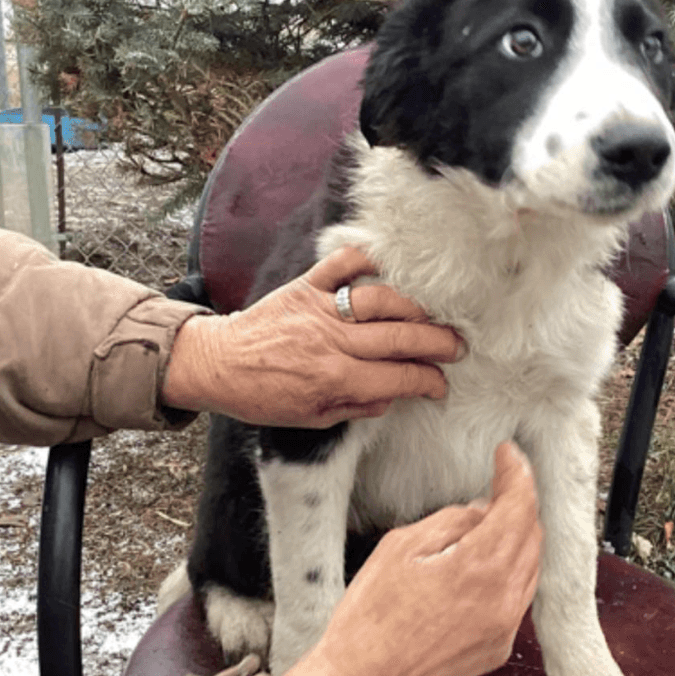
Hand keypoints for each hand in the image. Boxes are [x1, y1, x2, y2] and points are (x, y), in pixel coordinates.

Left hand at [161, 244, 466, 428]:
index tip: (441, 383)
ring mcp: (320, 309)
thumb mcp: (311, 418)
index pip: (399, 377)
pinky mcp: (305, 286)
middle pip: (401, 337)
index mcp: (334, 379)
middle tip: (457, 346)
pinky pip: (342, 264)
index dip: (429, 381)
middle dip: (438, 343)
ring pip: (381, 300)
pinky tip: (387, 265)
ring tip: (431, 316)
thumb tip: (393, 395)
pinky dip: (367, 258)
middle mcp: (332, 341)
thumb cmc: (261, 396)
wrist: (216, 365)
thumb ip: (356, 407)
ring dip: (414, 307)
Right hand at [277, 442, 542, 675]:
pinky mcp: (498, 650)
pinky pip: (517, 599)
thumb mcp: (400, 548)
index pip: (518, 506)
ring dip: (517, 540)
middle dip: (518, 504)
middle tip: (497, 484)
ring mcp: (504, 629)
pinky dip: (508, 574)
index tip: (508, 455)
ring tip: (488, 524)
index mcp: (479, 568)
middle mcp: (503, 600)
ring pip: (530, 568)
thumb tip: (481, 511)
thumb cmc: (368, 617)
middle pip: (532, 535)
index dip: (516, 474)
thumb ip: (450, 521)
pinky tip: (481, 567)